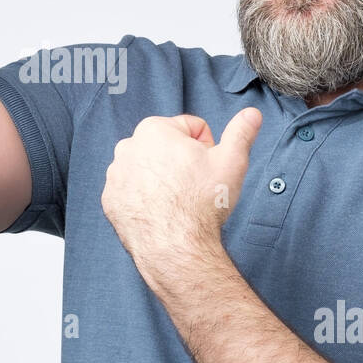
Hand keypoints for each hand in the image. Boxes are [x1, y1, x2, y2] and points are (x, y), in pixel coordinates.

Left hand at [101, 108, 261, 292]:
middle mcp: (128, 147)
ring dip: (162, 178)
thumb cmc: (201, 203)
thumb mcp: (231, 162)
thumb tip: (252, 114)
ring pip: (148, 168)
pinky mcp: (110, 200)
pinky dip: (145, 198)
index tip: (207, 168)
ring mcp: (115, 175)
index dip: (207, 148)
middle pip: (167, 147)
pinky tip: (160, 212)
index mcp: (154, 129)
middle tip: (194, 186)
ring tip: (177, 201)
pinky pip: (132, 191)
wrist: (175, 247)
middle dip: (182, 161)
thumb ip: (241, 132)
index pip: (191, 129)